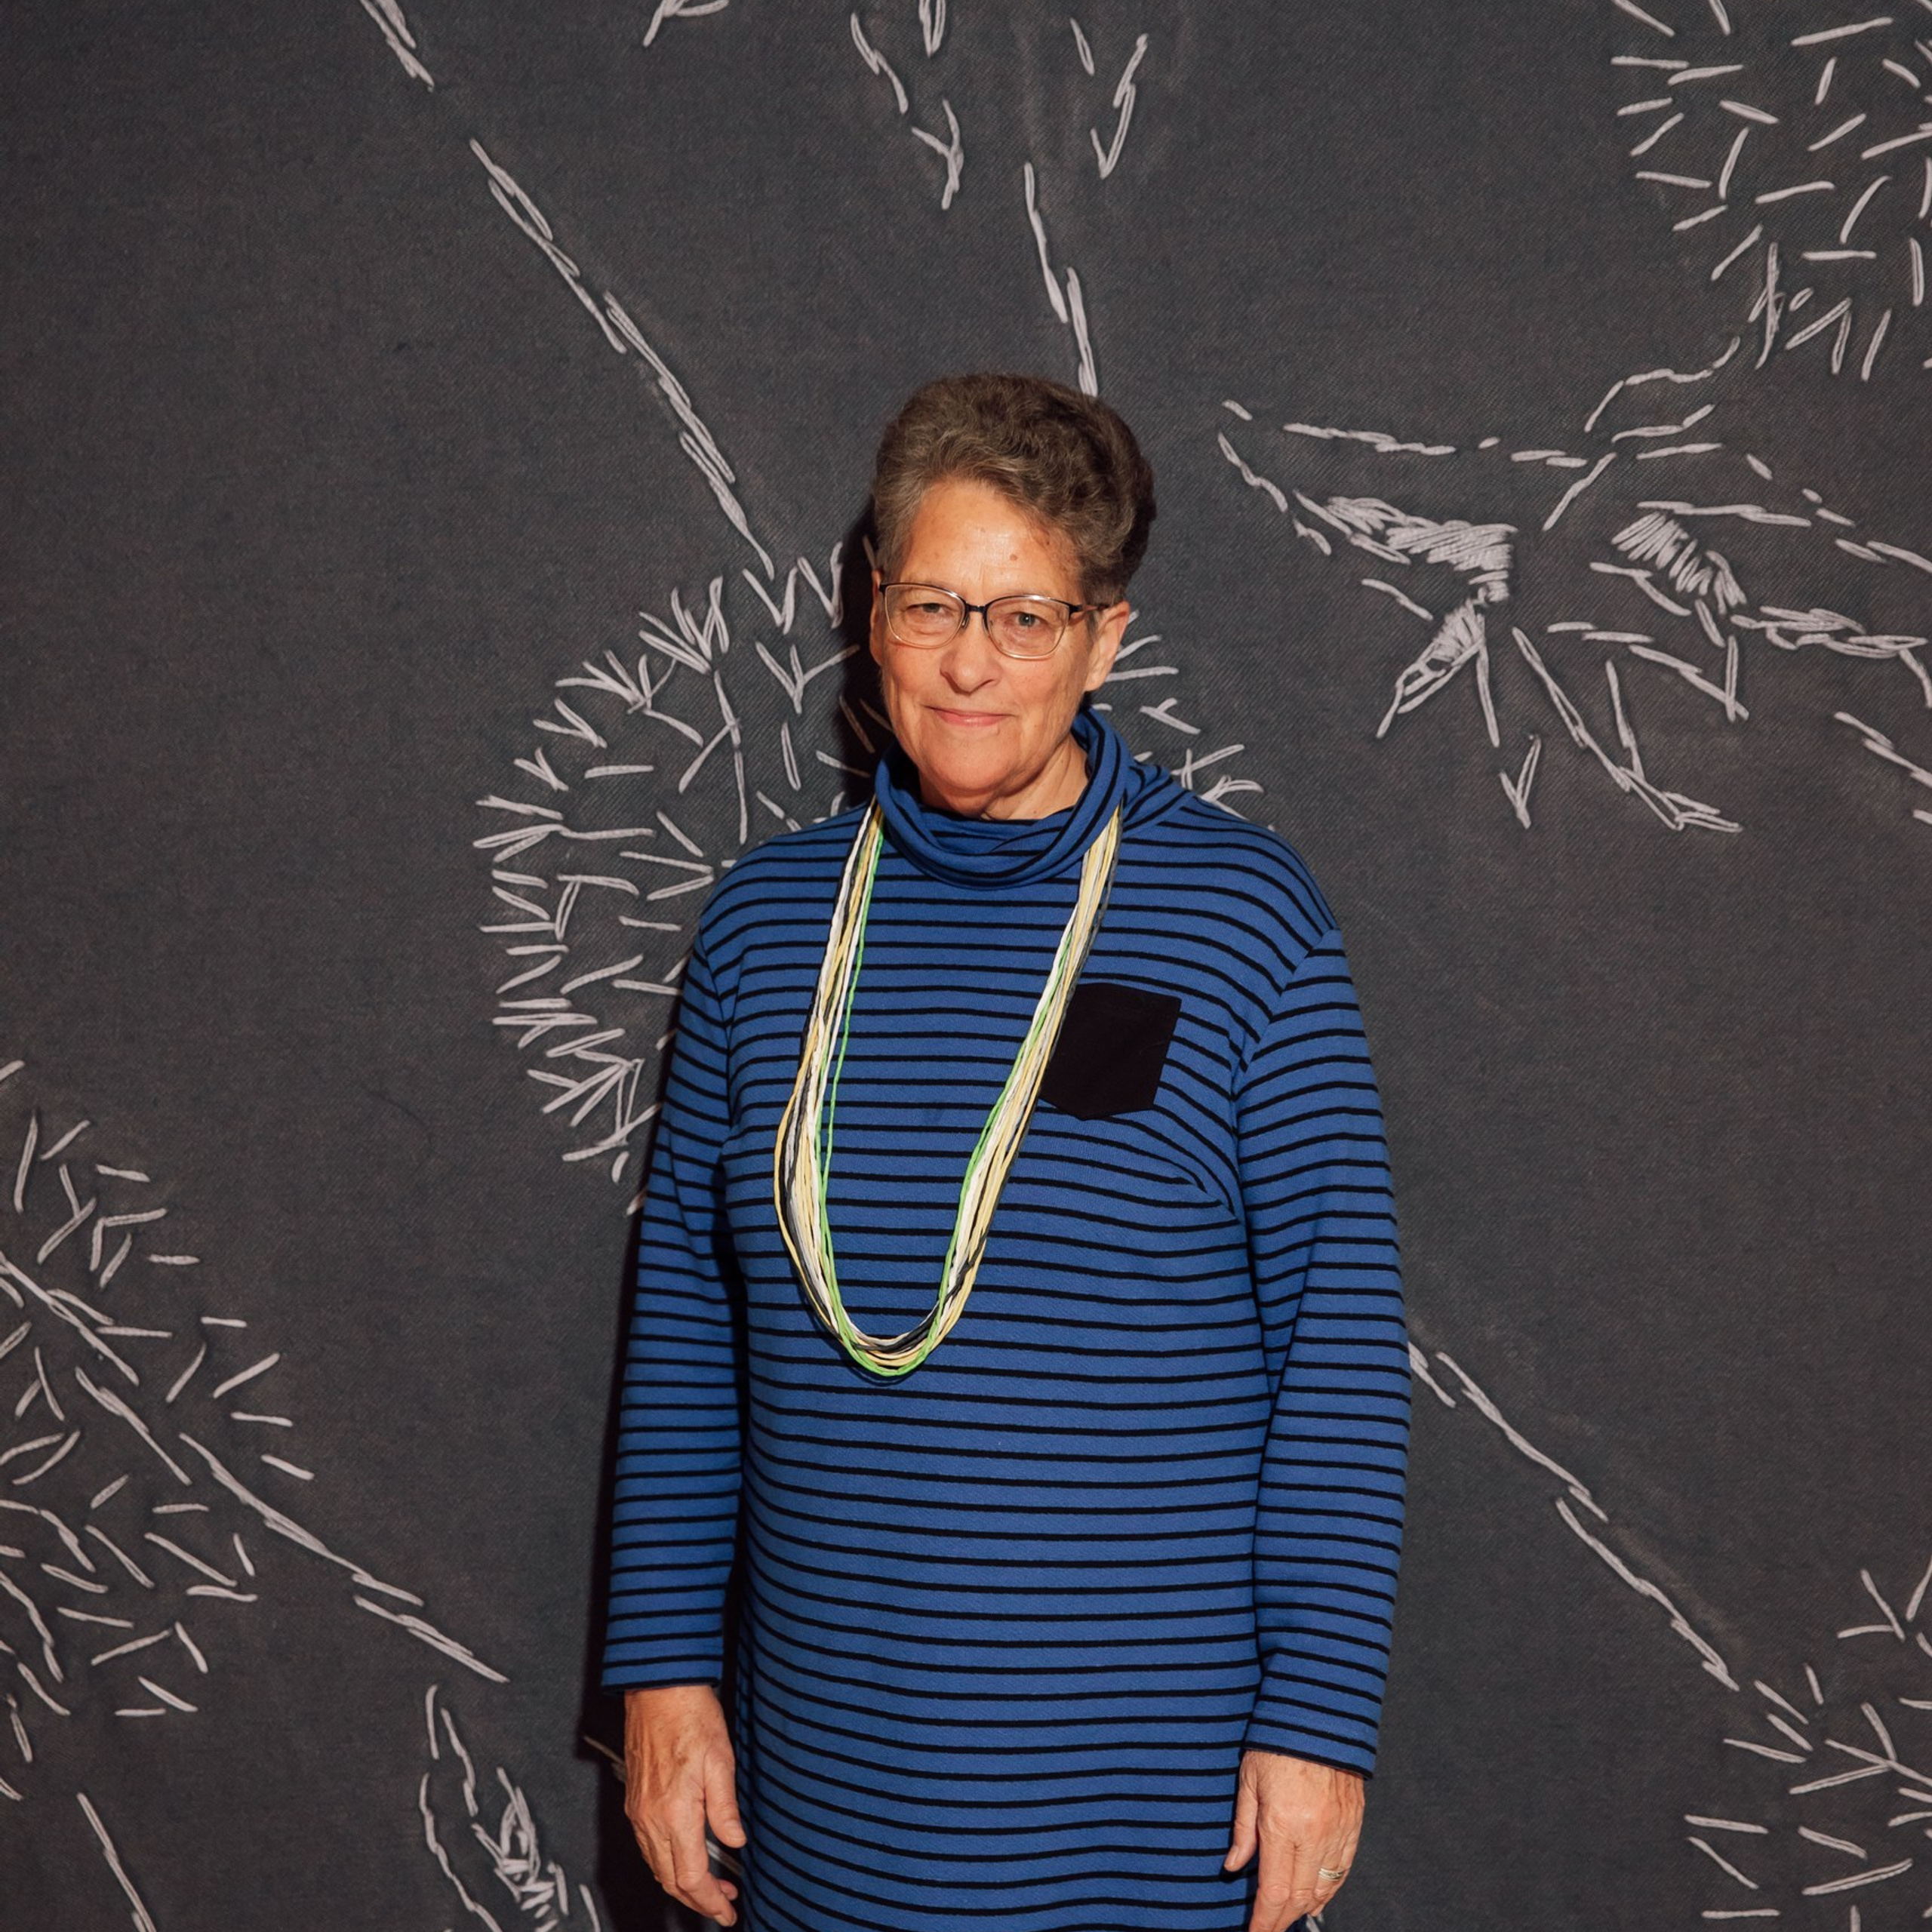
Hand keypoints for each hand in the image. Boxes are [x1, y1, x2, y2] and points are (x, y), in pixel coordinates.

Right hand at [622, 1683, 747, 1926]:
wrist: (658, 1687)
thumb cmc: (690, 1714)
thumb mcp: (721, 1760)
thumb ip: (726, 1808)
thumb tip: (735, 1842)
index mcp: (673, 1812)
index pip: (691, 1876)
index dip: (710, 1901)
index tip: (728, 1911)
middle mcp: (649, 1818)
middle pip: (670, 1880)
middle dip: (698, 1900)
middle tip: (724, 1904)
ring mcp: (638, 1811)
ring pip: (657, 1866)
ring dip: (682, 1883)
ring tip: (712, 1885)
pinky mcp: (634, 1801)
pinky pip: (648, 1847)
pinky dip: (667, 1863)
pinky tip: (686, 1857)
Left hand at [1223, 1748, 1364, 1930]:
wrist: (1318, 1713)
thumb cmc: (1276, 1743)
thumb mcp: (1248, 1782)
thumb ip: (1243, 1829)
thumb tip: (1233, 1866)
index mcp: (1283, 1824)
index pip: (1274, 1892)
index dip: (1264, 1921)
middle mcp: (1314, 1834)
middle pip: (1300, 1898)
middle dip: (1281, 1920)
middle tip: (1266, 1928)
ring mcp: (1338, 1831)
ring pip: (1324, 1890)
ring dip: (1305, 1909)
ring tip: (1286, 1916)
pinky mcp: (1354, 1824)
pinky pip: (1343, 1871)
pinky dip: (1329, 1890)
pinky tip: (1315, 1896)